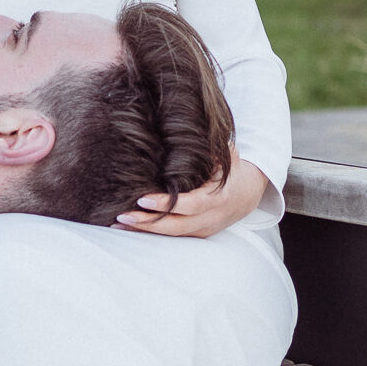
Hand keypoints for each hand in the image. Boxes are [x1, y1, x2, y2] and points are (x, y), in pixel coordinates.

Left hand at [114, 157, 269, 238]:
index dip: (167, 204)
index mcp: (217, 197)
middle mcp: (210, 217)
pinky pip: (172, 235)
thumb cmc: (231, 168)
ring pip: (172, 234)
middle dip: (148, 222)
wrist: (247, 194)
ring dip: (144, 230)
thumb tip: (186, 130)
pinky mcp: (195, 233)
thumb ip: (209, 146)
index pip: (189, 204)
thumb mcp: (226, 154)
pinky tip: (129, 227)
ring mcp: (202, 228)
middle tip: (123, 216)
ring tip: (118, 224)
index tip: (143, 198)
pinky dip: (150, 232)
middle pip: (176, 225)